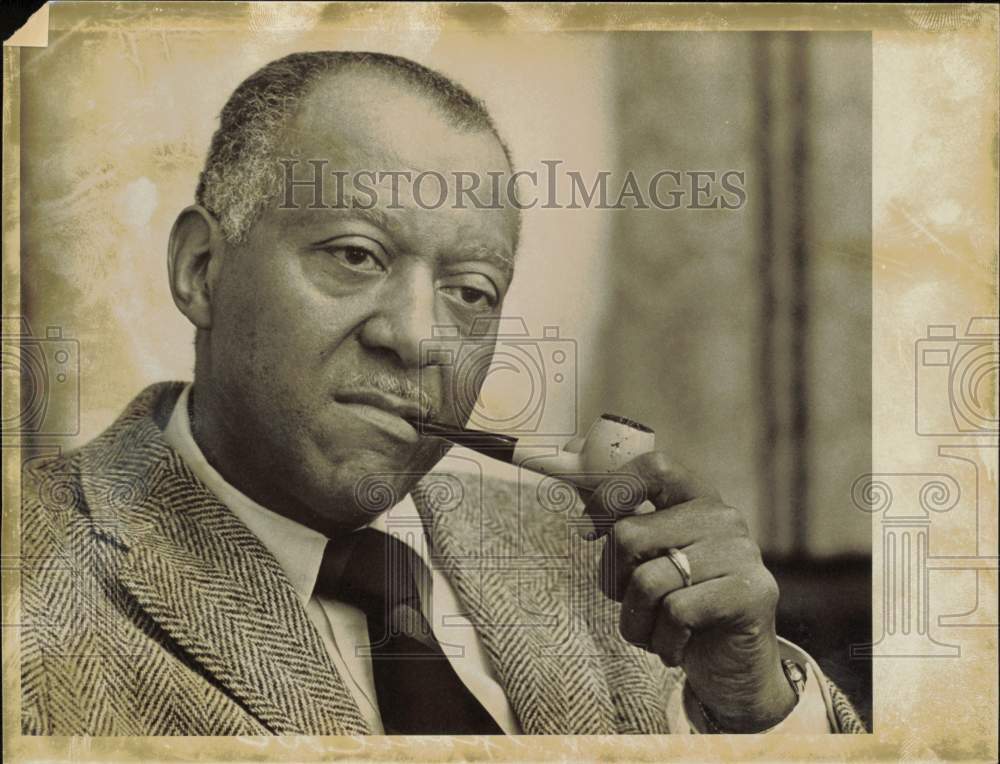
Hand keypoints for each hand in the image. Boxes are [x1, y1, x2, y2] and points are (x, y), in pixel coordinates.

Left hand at [584, 451, 796, 732]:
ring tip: (655, 633)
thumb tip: (576, 488)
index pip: (654, 468)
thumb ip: (622, 524)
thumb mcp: (649, 561)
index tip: (588, 532)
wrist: (732, 666)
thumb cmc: (679, 607)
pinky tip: (677, 648)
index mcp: (696, 499)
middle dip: (614, 582)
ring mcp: (742, 552)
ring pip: (647, 581)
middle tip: (633, 605)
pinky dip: (663, 642)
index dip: (612, 493)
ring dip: (636, 622)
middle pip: (629, 535)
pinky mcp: (751, 593)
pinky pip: (676, 613)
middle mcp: (723, 517)